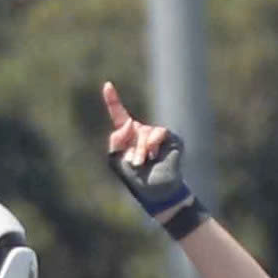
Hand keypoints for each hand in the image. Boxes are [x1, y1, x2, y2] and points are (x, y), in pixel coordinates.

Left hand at [101, 81, 193, 218]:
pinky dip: (154, 143)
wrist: (156, 192)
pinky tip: (155, 155)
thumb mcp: (117, 162)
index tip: (107, 85)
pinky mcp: (170, 138)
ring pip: (145, 130)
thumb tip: (129, 122)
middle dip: (132, 147)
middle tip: (136, 163)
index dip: (113, 100)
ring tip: (145, 161)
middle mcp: (142, 132)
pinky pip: (159, 131)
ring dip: (143, 148)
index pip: (119, 115)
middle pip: (131, 127)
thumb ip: (116, 142)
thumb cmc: (136, 179)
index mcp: (128, 136)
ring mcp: (156, 134)